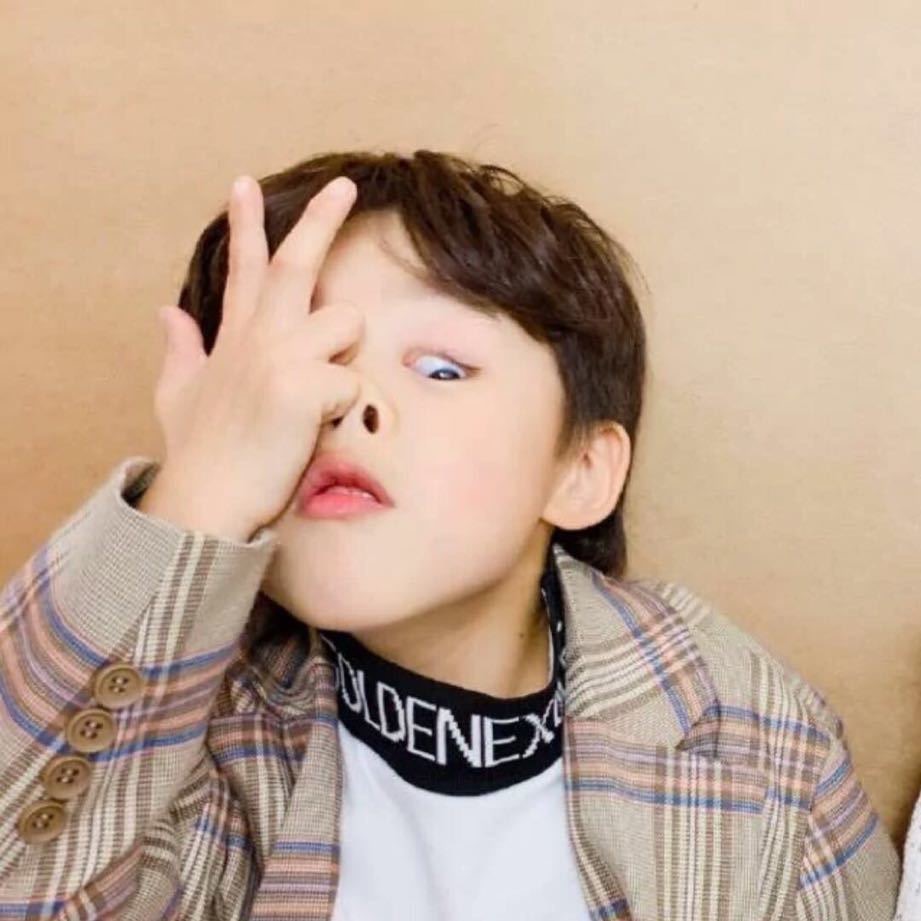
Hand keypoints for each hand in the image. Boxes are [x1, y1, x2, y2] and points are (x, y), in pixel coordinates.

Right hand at [137, 174, 363, 541]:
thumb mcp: (178, 396)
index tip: (245, 183)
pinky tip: (317, 431)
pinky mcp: (301, 388)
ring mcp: (278, 358)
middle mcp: (257, 338)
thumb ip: (180, 349)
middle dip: (321, 220)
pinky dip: (345, 408)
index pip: (242, 268)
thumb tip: (166, 313)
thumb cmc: (201, 453)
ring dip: (345, 353)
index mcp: (235, 339)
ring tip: (319, 396)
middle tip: (345, 185)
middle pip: (294, 265)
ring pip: (345, 322)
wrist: (205, 500)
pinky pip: (352, 383)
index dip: (246, 225)